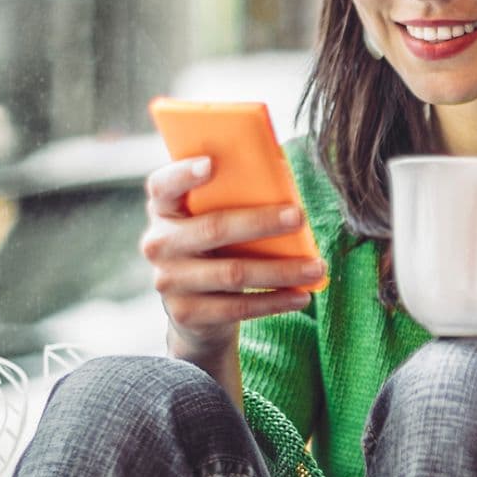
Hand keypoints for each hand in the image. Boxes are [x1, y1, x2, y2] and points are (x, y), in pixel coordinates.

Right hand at [140, 157, 325, 366]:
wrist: (194, 311)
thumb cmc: (215, 248)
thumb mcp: (212, 220)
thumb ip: (232, 198)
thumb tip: (281, 177)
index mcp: (164, 210)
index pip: (163, 185)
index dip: (183, 173)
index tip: (212, 163)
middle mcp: (159, 244)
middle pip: (213, 228)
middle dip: (261, 222)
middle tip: (299, 217)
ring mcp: (169, 281)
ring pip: (233, 273)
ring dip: (281, 270)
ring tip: (317, 267)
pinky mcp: (187, 313)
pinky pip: (238, 307)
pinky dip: (274, 301)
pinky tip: (301, 295)